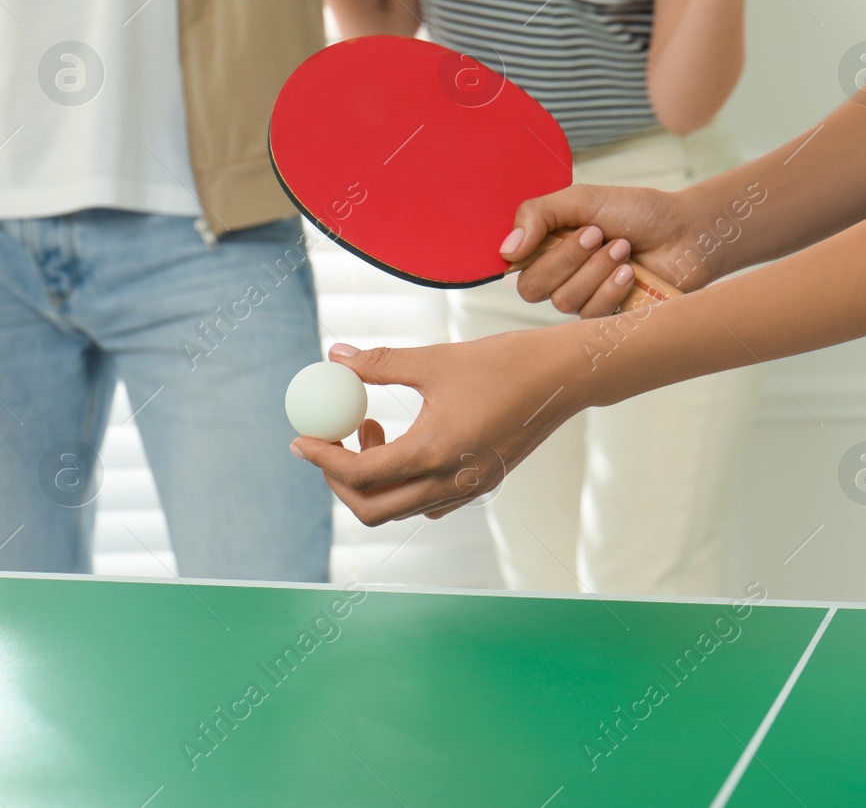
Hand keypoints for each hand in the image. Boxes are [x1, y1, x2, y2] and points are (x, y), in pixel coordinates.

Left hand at [290, 334, 582, 523]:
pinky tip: (408, 440)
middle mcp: (450, 482)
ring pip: (400, 508)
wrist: (565, 377)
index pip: (358, 474)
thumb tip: (334, 357)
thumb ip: (379, 363)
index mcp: (434, 452)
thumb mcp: (435, 359)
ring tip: (373, 425)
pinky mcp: (481, 484)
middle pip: (372, 509)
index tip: (300, 439)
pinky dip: (403, 482)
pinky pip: (428, 502)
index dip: (321, 458)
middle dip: (340, 481)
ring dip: (373, 479)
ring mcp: (468, 488)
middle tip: (330, 442)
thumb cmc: (504, 363)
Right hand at [501, 183, 711, 316]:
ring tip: (623, 248)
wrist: (684, 232)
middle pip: (531, 288)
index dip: (528, 252)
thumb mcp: (583, 199)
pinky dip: (611, 288)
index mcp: (547, 246)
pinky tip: (630, 272)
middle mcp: (559, 277)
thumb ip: (539, 214)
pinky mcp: (606, 320)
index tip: (563, 230)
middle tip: (598, 233)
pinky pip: (591, 314)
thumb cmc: (636, 212)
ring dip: (596, 269)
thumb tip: (505, 250)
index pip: (513, 264)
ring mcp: (583, 300)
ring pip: (564, 301)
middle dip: (567, 258)